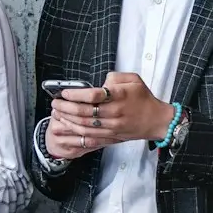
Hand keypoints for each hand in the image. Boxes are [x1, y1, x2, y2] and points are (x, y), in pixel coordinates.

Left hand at [46, 73, 173, 158]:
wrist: (157, 121)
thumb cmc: (144, 98)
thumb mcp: (134, 80)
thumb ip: (115, 77)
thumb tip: (100, 82)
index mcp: (120, 96)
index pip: (93, 95)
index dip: (75, 94)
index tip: (64, 92)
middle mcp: (115, 112)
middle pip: (84, 112)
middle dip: (65, 107)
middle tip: (55, 102)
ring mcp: (112, 126)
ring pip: (84, 125)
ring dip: (67, 119)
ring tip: (56, 112)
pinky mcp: (111, 136)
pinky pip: (89, 135)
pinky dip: (75, 130)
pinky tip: (67, 124)